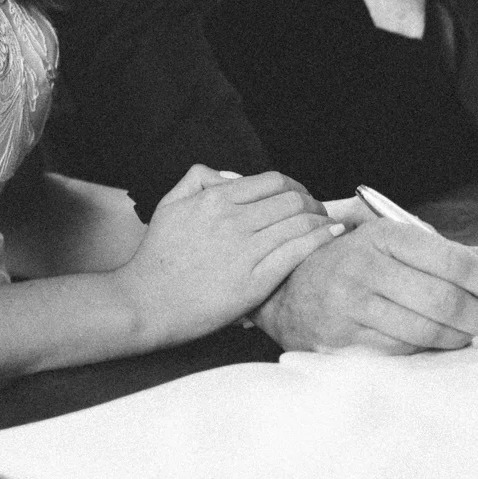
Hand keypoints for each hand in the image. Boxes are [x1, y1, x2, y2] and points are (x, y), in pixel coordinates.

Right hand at [120, 166, 339, 346]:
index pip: (271, 181)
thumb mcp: (169, 205)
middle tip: (318, 212)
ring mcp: (245, 250)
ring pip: (299, 223)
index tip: (300, 195)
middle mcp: (233, 220)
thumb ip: (197, 179)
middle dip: (312, 203)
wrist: (147, 302)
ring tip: (329, 225)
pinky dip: (320, 240)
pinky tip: (330, 236)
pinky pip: (297, 251)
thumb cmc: (157, 258)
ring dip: (321, 220)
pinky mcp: (255, 280)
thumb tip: (230, 176)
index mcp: (215, 199)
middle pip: (291, 199)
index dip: (294, 185)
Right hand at [252, 198, 477, 353]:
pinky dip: (429, 349)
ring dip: (458, 336)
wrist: (290, 287)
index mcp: (384, 236)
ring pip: (426, 331)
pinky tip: (435, 341)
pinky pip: (403, 351)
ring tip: (467, 332)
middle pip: (444, 300)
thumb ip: (447, 253)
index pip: (451, 260)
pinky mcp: (343, 339)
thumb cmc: (355, 262)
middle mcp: (365, 267)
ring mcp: (351, 305)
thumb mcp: (393, 242)